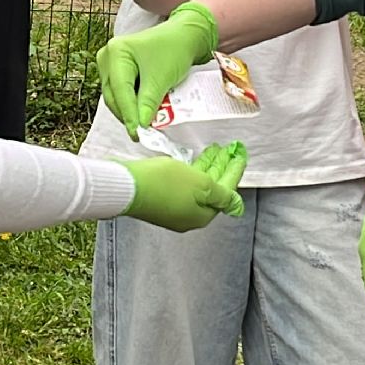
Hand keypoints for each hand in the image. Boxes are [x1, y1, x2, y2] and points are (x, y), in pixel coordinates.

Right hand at [96, 2, 218, 136]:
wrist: (184, 37)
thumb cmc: (174, 49)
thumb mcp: (161, 78)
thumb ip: (148, 102)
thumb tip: (140, 125)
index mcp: (116, 52)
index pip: (120, 89)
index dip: (128, 113)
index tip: (137, 132)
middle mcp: (108, 56)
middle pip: (113, 95)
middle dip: (128, 114)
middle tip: (142, 133)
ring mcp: (110, 64)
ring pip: (115, 96)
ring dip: (129, 111)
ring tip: (144, 124)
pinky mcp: (117, 71)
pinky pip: (120, 93)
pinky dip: (131, 104)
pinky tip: (142, 112)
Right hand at [121, 141, 247, 229]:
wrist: (124, 185)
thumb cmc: (164, 183)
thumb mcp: (200, 185)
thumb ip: (221, 193)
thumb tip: (235, 204)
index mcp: (202, 215)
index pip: (226, 191)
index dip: (234, 170)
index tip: (240, 153)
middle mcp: (188, 216)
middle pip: (212, 189)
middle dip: (221, 168)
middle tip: (227, 149)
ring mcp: (172, 209)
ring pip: (196, 186)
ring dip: (206, 166)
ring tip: (213, 149)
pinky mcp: (158, 199)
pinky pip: (182, 185)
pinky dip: (191, 171)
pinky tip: (192, 161)